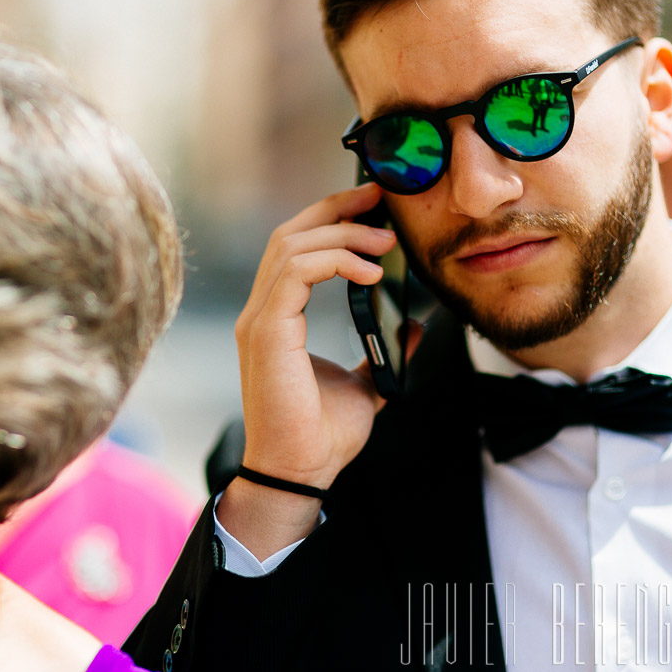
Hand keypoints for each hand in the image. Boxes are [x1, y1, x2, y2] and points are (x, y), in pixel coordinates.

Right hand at [219, 184, 397, 557]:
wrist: (300, 473)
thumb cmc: (322, 436)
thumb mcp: (366, 383)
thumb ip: (382, 350)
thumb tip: (412, 325)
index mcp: (276, 319)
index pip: (295, 249)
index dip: (331, 219)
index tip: (373, 206)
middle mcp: (261, 313)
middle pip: (289, 235)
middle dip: (335, 208)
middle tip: (378, 197)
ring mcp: (259, 321)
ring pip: (292, 246)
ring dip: (342, 235)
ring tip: (384, 242)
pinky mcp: (267, 333)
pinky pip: (296, 273)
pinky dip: (335, 262)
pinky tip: (370, 272)